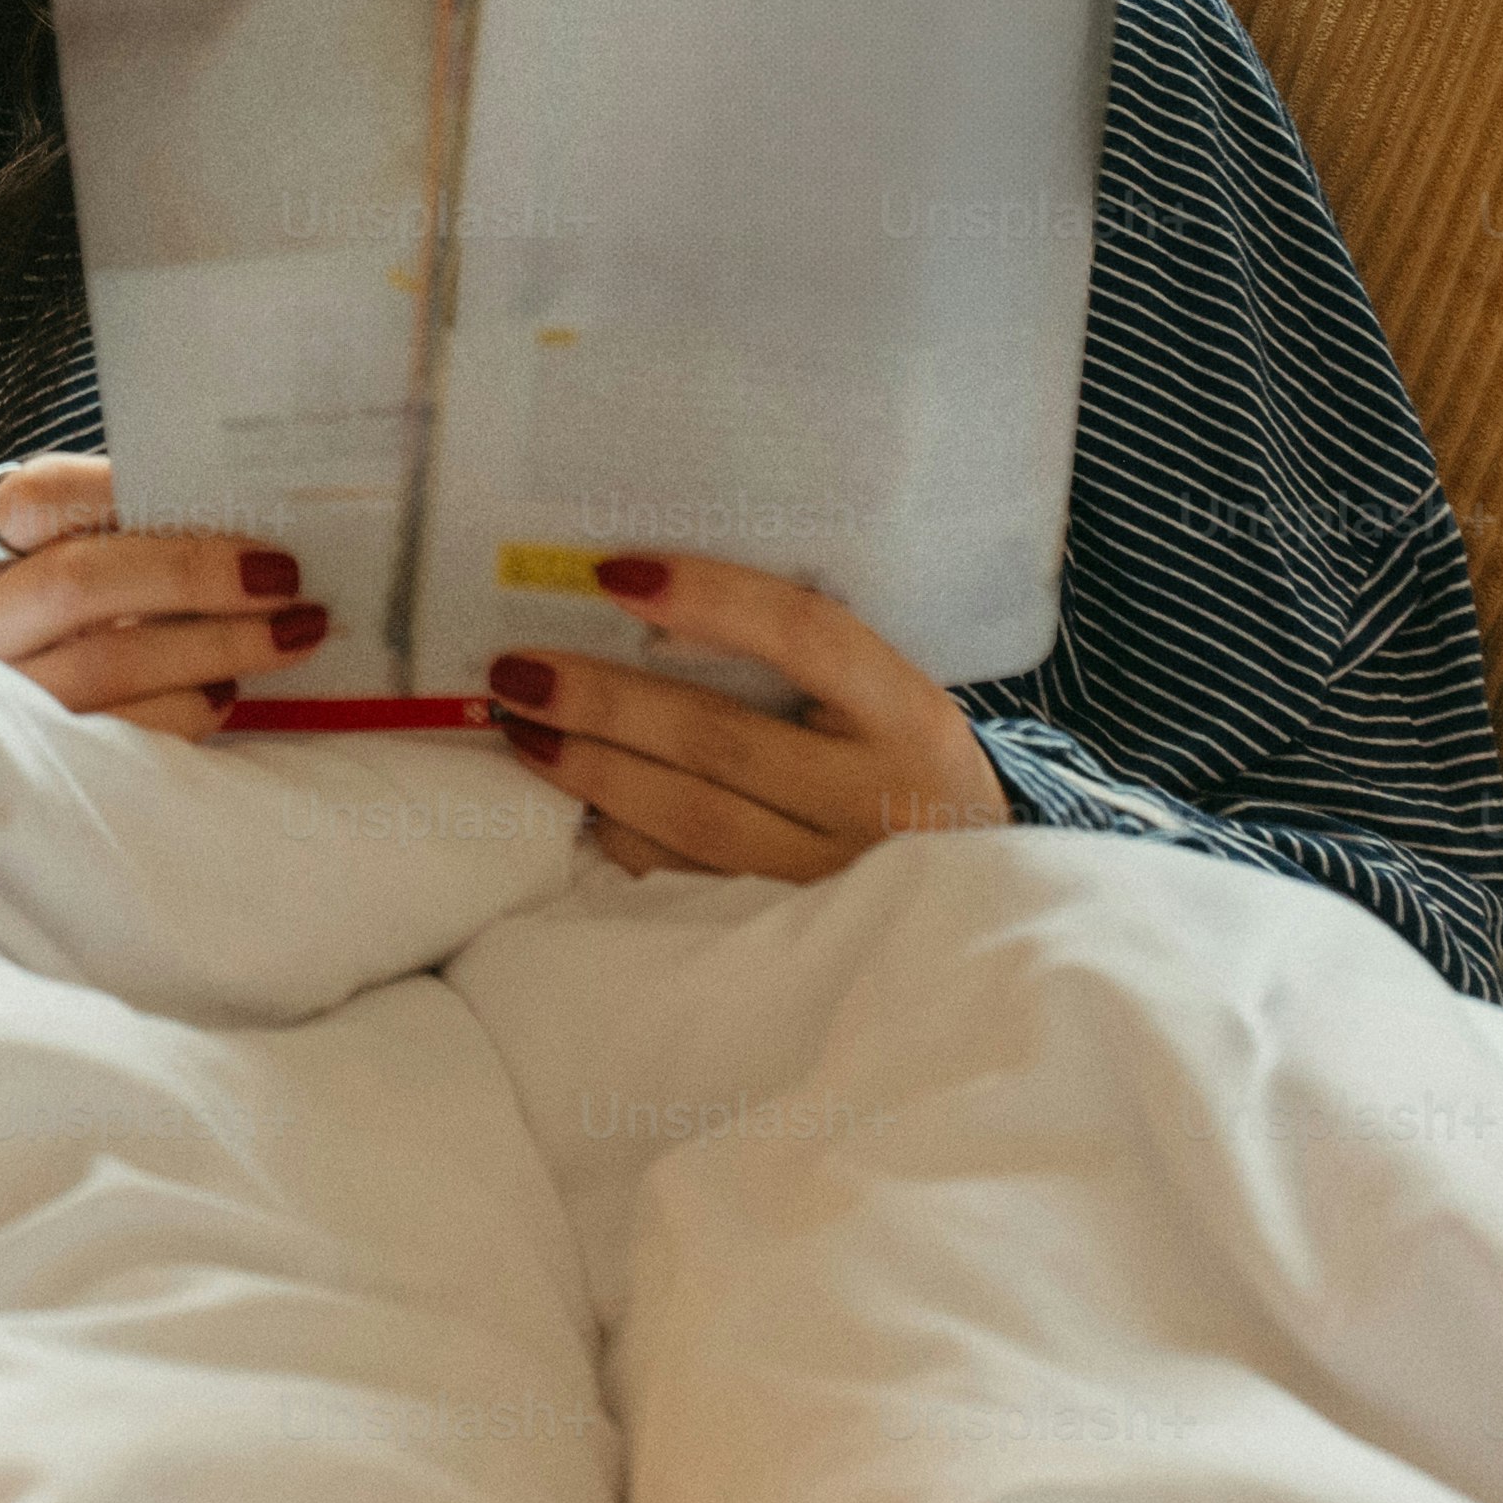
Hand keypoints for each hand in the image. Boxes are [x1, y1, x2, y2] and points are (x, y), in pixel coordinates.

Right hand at [0, 453, 320, 740]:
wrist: (16, 748)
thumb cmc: (77, 633)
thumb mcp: (75, 575)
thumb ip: (130, 539)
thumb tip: (242, 514)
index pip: (37, 499)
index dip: (118, 489)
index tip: (212, 493)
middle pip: (76, 583)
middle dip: (189, 574)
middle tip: (281, 576)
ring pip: (106, 664)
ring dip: (214, 646)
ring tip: (290, 634)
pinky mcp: (37, 766)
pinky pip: (123, 736)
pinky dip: (188, 710)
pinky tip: (228, 694)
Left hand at [486, 552, 1011, 879]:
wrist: (985, 881)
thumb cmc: (901, 759)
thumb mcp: (885, 698)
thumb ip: (798, 658)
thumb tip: (636, 598)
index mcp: (909, 717)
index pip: (808, 638)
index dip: (711, 600)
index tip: (613, 571)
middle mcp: (876, 799)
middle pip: (722, 743)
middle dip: (605, 703)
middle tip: (517, 670)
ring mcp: (835, 877)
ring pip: (694, 824)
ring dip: (594, 774)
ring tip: (523, 732)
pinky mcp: (795, 932)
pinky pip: (689, 882)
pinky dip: (624, 837)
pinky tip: (577, 803)